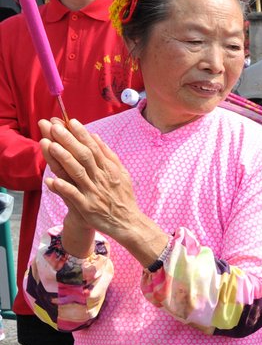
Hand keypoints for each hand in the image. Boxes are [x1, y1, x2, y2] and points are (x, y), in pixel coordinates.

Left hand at [37, 118, 164, 264]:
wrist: (128, 223)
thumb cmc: (122, 197)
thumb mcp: (121, 173)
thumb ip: (108, 155)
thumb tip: (95, 136)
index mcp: (109, 169)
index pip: (93, 148)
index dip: (81, 134)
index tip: (70, 121)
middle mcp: (101, 178)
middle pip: (84, 156)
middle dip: (68, 140)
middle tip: (54, 126)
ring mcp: (94, 192)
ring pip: (78, 173)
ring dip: (64, 159)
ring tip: (50, 144)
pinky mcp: (88, 207)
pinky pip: (73, 196)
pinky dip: (63, 188)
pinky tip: (51, 181)